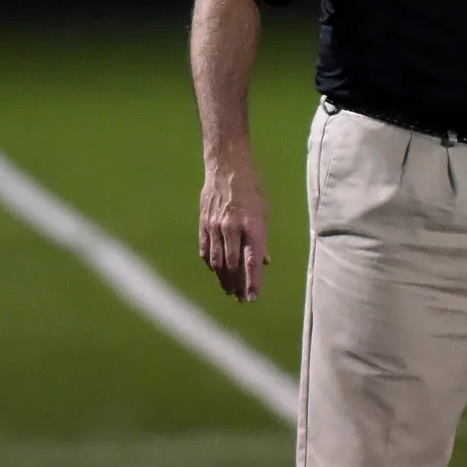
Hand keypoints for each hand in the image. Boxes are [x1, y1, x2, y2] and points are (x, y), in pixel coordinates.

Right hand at [199, 154, 268, 301]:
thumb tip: (263, 262)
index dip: (252, 282)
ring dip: (223, 280)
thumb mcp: (263, 212)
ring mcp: (215, 227)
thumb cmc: (251, 188)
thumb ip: (261, 239)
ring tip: (229, 291)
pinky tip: (216, 273)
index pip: (252, 261)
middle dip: (237, 285)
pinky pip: (206, 251)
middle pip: (233, 266)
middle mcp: (232, 229)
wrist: (225, 167)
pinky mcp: (203, 224)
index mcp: (252, 226)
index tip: (252, 297)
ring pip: (217, 262)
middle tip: (241, 299)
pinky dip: (211, 265)